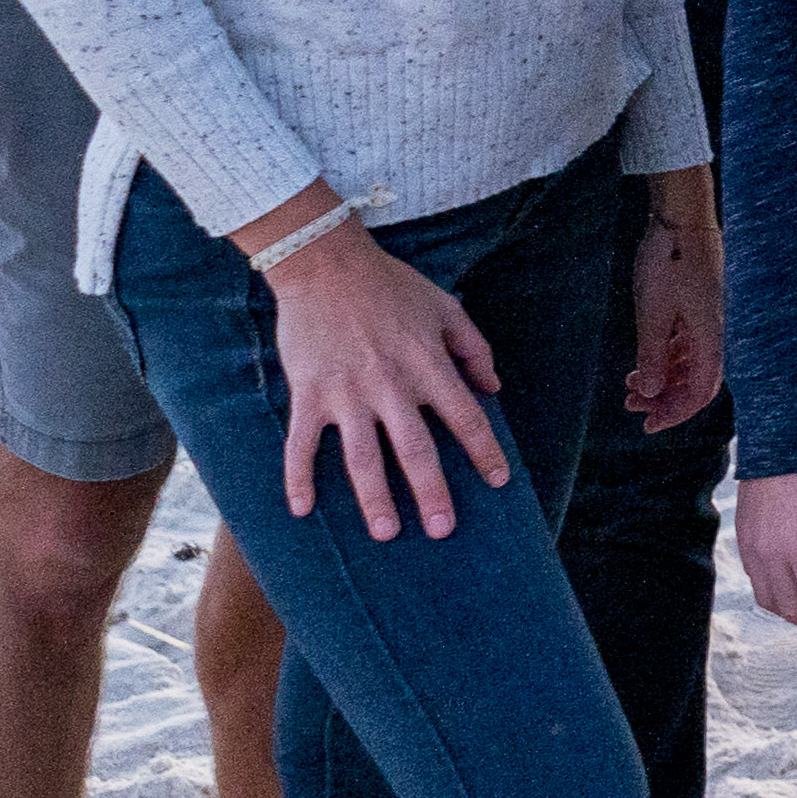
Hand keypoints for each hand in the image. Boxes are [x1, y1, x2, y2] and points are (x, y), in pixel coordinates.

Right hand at [263, 204, 511, 538]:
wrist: (326, 264)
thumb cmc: (390, 285)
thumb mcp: (446, 308)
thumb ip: (474, 349)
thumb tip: (494, 389)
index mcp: (428, 365)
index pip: (465, 417)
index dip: (484, 451)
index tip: (498, 481)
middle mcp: (391, 385)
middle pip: (415, 449)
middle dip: (431, 492)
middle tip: (442, 530)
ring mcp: (347, 392)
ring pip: (362, 457)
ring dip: (374, 498)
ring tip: (386, 533)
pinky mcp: (309, 393)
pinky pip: (302, 443)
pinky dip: (298, 477)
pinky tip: (301, 509)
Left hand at [623, 175, 722, 429]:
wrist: (682, 216)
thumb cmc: (667, 260)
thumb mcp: (652, 312)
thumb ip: (651, 356)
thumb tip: (649, 391)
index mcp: (710, 336)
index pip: (701, 391)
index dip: (676, 413)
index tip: (648, 425)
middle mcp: (716, 331)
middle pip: (698, 380)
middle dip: (665, 398)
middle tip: (632, 406)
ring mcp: (710, 317)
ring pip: (692, 362)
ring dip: (664, 377)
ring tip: (631, 384)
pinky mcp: (702, 304)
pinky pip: (689, 343)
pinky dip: (668, 357)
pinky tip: (647, 357)